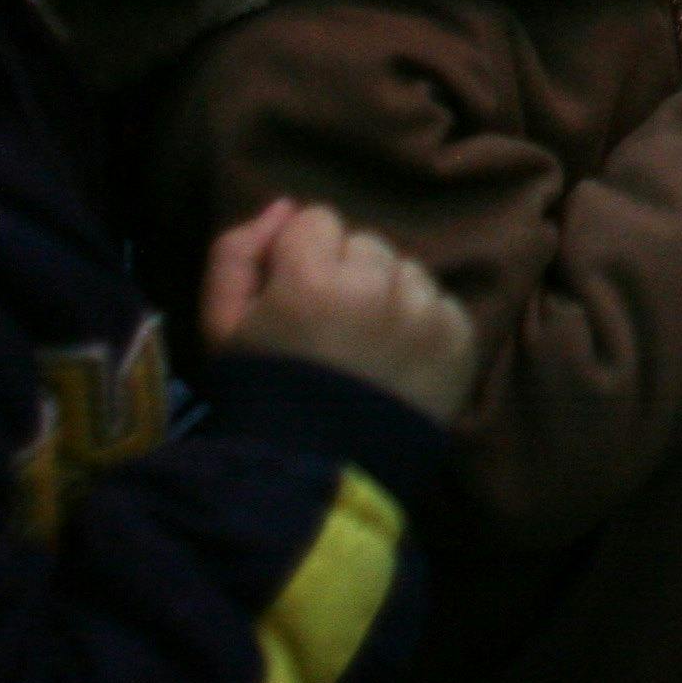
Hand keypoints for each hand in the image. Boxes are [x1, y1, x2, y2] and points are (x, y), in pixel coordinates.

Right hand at [200, 198, 479, 426]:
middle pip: (366, 243)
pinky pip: (441, 304)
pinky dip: (422, 325)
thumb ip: (238, 251)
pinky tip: (396, 363)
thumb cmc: (262, 395)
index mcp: (313, 277)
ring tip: (365, 349)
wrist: (319, 477)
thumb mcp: (221, 325)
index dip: (300, 260)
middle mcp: (377, 285)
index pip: (317, 220)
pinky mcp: (460, 340)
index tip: (294, 301)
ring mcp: (425, 313)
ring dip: (388, 296)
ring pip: (406, 270)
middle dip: (347, 273)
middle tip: (331, 329)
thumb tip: (286, 205)